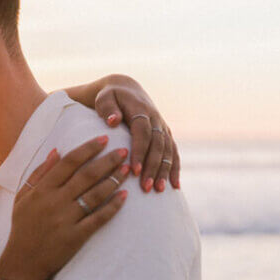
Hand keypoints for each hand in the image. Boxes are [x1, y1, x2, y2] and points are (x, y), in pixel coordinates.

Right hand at [4, 136, 128, 279]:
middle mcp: (54, 201)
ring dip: (113, 180)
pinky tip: (124, 197)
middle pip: (86, 175)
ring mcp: (66, 219)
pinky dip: (113, 207)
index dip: (88, 148)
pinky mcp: (76, 236)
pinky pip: (98, 218)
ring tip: (128, 170)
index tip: (104, 139)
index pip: (69, 162)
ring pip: (95, 195)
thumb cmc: (23, 226)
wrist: (22, 261)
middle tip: (124, 151)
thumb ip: (39, 173)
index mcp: (42, 189)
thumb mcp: (22, 196)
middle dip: (107, 161)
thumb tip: (56, 150)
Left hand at [93, 75, 179, 192]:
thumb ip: (107, 108)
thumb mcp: (104, 98)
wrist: (126, 89)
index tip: (133, 170)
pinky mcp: (166, 134)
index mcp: (141, 110)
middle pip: (158, 145)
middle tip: (146, 187)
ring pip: (168, 151)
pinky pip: (173, 152)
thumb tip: (113, 121)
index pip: (142, 132)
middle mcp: (156, 119)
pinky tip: (174, 186)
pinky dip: (175, 169)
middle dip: (153, 167)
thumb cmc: (110, 97)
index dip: (140, 151)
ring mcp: (163, 127)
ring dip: (165, 171)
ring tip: (159, 190)